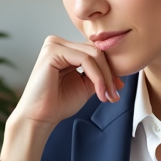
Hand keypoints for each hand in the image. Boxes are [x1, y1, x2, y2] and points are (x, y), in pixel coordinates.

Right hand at [0, 36, 124, 160]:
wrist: (40, 118)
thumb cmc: (58, 104)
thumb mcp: (85, 85)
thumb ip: (99, 74)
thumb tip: (120, 72)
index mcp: (65, 49)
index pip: (94, 51)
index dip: (109, 68)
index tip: (118, 88)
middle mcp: (58, 43)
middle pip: (95, 51)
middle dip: (109, 73)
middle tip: (115, 94)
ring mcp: (54, 44)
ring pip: (93, 54)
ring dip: (105, 77)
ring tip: (108, 95)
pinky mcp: (52, 51)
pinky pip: (85, 59)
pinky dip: (97, 76)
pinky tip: (99, 92)